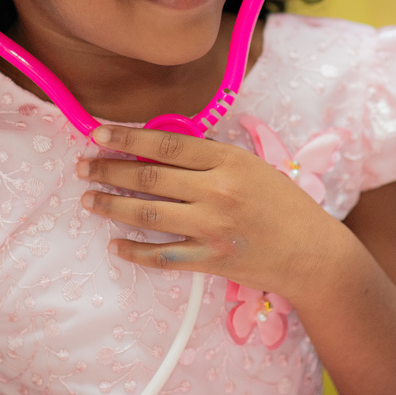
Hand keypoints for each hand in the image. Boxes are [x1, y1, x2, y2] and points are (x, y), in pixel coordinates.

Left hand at [76, 124, 350, 301]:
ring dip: (111, 206)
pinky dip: (134, 250)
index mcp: (228, 160)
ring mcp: (212, 228)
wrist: (312, 252)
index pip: (166, 143)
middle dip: (108, 170)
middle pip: (149, 178)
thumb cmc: (282, 203)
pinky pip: (161, 255)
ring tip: (88, 200)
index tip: (98, 133)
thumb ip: (209, 157)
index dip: (127, 137)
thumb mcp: (251, 165)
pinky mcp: (210, 261)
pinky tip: (115, 244)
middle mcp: (217, 191)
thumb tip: (158, 145)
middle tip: (83, 166)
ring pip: (147, 214)